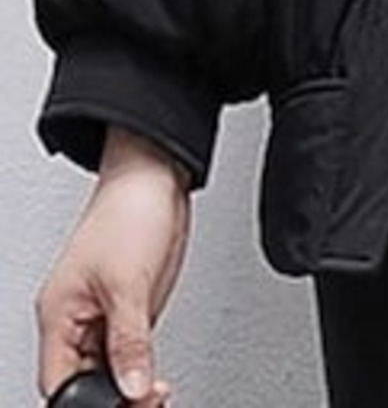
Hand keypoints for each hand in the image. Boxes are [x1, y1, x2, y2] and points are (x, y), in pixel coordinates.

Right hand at [36, 127, 191, 405]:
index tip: (123, 407)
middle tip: (147, 402)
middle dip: (113, 397)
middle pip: (84, 382)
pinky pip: (130, 352)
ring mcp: (104, 314)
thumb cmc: (129, 210)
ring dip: (131, 386)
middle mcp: (77, 319)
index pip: (59, 382)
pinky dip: (142, 369)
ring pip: (109, 371)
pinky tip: (157, 377)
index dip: (85, 404)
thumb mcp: (129, 283)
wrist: (155, 173)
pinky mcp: (130, 307)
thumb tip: (133, 388)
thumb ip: (131, 341)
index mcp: (60, 314)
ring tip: (156, 393)